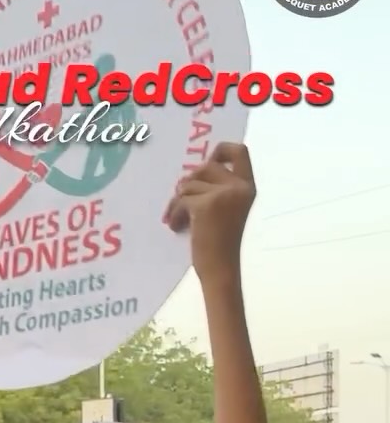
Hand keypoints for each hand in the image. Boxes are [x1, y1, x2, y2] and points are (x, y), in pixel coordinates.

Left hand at [163, 143, 254, 283]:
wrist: (222, 271)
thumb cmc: (222, 246)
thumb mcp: (226, 211)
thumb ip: (216, 190)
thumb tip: (188, 177)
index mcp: (248, 188)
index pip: (240, 152)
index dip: (221, 151)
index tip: (208, 162)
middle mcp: (239, 187)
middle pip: (205, 167)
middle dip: (188, 182)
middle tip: (181, 200)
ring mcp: (223, 195)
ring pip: (188, 185)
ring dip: (178, 202)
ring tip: (178, 219)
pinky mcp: (206, 205)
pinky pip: (181, 200)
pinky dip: (174, 213)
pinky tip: (176, 226)